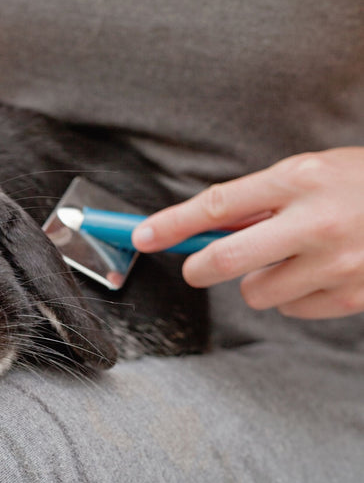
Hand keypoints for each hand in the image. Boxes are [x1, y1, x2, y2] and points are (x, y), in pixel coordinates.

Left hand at [132, 147, 363, 318]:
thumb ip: (259, 199)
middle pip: (226, 259)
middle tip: (198, 267)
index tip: (140, 236)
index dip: (171, 224)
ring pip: (255, 292)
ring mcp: (337, 262)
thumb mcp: (310, 173)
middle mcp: (315, 221)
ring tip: (291, 258)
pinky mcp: (352, 295)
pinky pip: (291, 309)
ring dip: (259, 280)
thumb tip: (203, 231)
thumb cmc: (359, 185)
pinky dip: (293, 296)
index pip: (217, 205)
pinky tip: (318, 274)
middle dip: (200, 267)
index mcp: (299, 179)